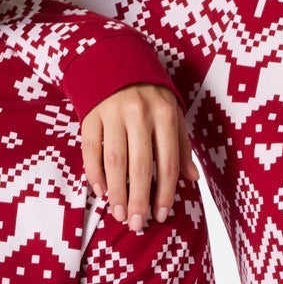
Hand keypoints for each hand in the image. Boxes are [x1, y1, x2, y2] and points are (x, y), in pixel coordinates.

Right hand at [80, 84, 193, 230]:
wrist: (114, 59)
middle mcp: (140, 112)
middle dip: (139, 199)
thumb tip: (192, 179)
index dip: (165, 192)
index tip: (161, 215)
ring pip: (115, 161)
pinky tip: (100, 191)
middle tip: (136, 224)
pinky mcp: (90, 114)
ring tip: (118, 214)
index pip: (168, 162)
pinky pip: (91, 150)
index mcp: (165, 113)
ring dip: (116, 192)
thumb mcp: (171, 112)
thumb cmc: (149, 93)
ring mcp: (113, 113)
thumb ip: (181, 145)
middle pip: (140, 166)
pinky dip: (95, 173)